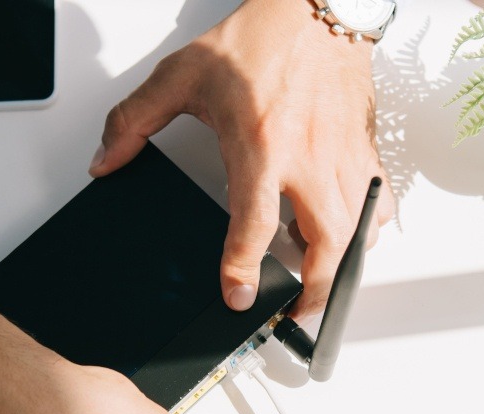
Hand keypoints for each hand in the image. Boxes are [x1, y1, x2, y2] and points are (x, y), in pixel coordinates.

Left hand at [91, 0, 395, 318]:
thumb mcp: (181, 75)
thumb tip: (104, 161)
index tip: (237, 295)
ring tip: (317, 279)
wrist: (314, 6)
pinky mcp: (365, 147)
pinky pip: (379, 201)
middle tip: (296, 313)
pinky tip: (351, 232)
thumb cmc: (259, 38)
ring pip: (356, 229)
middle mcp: (308, 157)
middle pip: (324, 243)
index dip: (243, 267)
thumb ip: (134, 121)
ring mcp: (343, 155)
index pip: (254, 223)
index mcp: (261, 144)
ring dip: (339, 265)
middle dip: (313, 289)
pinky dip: (369, 227)